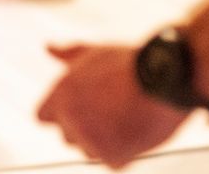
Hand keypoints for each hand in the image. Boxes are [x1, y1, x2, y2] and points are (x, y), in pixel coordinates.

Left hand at [36, 43, 187, 169]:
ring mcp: (90, 140)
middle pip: (66, 136)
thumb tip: (49, 47)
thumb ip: (68, 54)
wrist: (165, 78)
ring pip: (88, 150)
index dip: (60, 113)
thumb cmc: (131, 64)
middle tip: (109, 110)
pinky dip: (124, 151)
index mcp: (62, 94)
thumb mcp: (96, 52)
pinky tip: (134, 129)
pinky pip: (112, 161)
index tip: (80, 108)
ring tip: (125, 116)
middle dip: (83, 127)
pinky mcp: (112, 158)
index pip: (42, 117)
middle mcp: (71, 119)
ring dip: (103, 141)